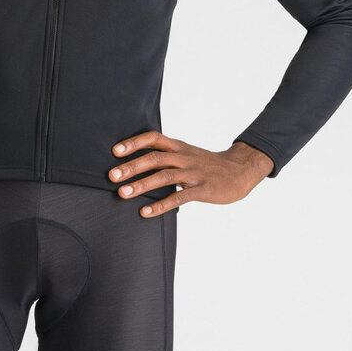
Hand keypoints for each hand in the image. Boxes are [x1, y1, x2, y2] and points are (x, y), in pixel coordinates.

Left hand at [108, 130, 274, 216]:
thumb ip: (165, 156)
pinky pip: (179, 197)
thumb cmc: (207, 165)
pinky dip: (160, 205)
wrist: (240, 171)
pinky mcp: (203, 190)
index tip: (114, 151)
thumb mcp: (186, 154)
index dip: (134, 143)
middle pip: (155, 158)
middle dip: (132, 167)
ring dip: (142, 185)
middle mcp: (184, 157)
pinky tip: (145, 212)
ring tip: (123, 193)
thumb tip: (135, 162)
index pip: (154, 138)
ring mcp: (194, 173)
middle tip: (111, 176)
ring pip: (164, 176)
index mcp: (179, 147)